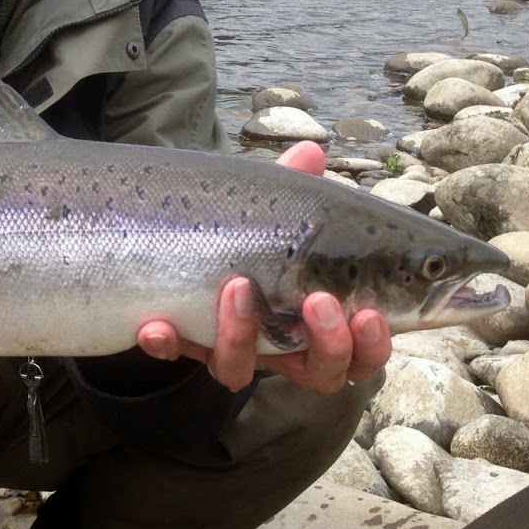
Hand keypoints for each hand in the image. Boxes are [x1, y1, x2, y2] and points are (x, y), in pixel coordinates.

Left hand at [136, 140, 392, 394]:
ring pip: (241, 371)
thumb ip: (293, 187)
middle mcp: (280, 347)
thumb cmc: (252, 232)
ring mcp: (232, 349)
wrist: (183, 246)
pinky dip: (167, 343)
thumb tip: (309, 153)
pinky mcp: (186, 344)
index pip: (362, 351)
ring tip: (237, 285)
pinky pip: (175, 355)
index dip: (373, 344)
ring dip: (242, 335)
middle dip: (327, 344)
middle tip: (319, 301)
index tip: (370, 313)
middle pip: (320, 375)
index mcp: (319, 320)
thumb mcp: (276, 209)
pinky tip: (155, 324)